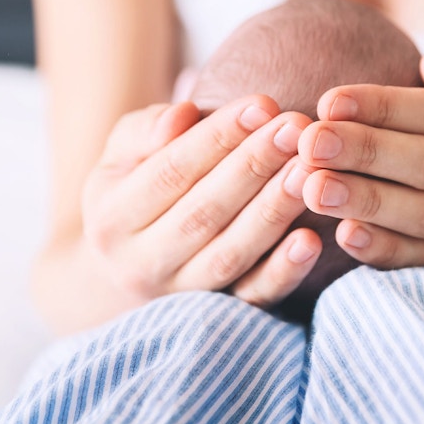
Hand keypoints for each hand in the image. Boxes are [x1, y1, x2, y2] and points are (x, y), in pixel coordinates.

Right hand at [81, 97, 322, 308]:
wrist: (124, 270)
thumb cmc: (134, 190)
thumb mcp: (121, 155)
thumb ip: (145, 130)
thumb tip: (182, 115)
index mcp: (110, 218)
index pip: (172, 171)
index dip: (219, 137)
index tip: (263, 105)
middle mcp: (140, 264)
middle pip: (205, 211)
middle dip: (254, 166)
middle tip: (297, 129)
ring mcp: (180, 296)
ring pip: (231, 253)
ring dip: (274, 210)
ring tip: (309, 170)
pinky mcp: (218, 317)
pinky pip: (252, 299)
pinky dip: (283, 272)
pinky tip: (312, 240)